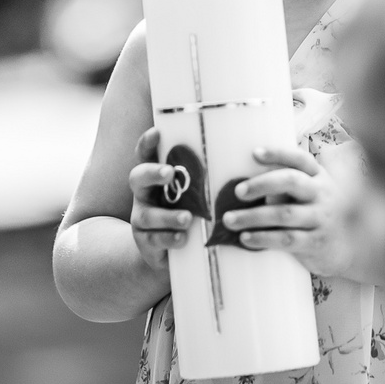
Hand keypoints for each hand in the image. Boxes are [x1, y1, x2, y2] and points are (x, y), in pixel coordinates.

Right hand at [128, 127, 192, 270]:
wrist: (166, 251)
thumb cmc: (187, 211)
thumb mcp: (192, 192)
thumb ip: (206, 176)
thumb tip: (246, 153)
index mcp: (155, 176)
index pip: (145, 154)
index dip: (147, 143)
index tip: (157, 132)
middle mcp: (144, 194)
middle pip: (138, 177)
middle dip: (152, 173)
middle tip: (169, 172)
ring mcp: (142, 218)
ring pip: (147, 214)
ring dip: (168, 215)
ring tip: (187, 218)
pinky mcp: (145, 241)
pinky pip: (154, 239)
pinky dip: (169, 238)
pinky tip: (183, 239)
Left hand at [226, 145, 353, 277]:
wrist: (349, 248)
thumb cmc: (319, 214)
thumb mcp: (312, 194)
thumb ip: (289, 186)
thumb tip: (250, 186)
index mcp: (319, 176)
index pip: (300, 159)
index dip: (278, 153)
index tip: (254, 153)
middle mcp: (323, 193)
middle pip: (292, 181)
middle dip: (261, 184)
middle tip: (238, 191)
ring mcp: (321, 218)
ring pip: (284, 214)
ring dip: (253, 216)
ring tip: (229, 219)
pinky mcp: (317, 242)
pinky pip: (286, 239)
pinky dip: (263, 238)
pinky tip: (245, 238)